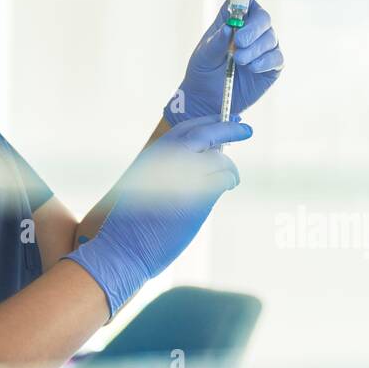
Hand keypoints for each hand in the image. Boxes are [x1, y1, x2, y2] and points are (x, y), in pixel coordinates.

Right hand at [66, 116, 252, 316]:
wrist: (123, 249)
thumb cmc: (132, 225)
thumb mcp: (145, 186)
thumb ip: (168, 169)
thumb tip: (201, 158)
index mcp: (153, 155)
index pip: (186, 128)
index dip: (209, 121)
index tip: (226, 118)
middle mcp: (168, 161)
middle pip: (208, 134)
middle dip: (230, 128)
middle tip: (245, 128)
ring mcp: (184, 177)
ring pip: (221, 160)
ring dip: (231, 168)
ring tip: (232, 179)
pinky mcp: (198, 197)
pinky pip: (223, 180)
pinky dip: (230, 181)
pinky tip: (230, 186)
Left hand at [164, 0, 283, 124]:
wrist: (208, 99)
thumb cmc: (204, 70)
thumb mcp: (204, 55)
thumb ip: (216, 41)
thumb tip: (229, 29)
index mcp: (232, 17)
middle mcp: (252, 28)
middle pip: (262, 17)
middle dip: (253, 28)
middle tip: (238, 41)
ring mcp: (264, 46)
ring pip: (270, 38)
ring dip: (255, 49)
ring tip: (239, 61)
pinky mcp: (272, 65)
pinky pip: (276, 57)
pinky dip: (264, 62)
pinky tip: (251, 68)